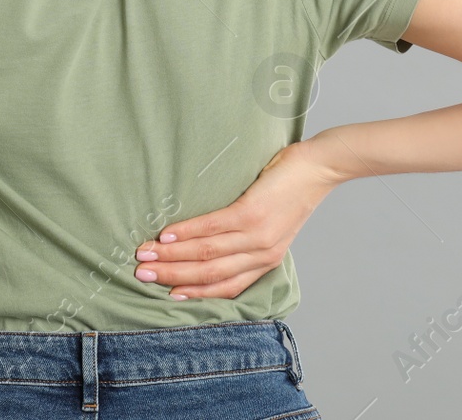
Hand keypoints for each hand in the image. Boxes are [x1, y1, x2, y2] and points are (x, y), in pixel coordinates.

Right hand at [132, 141, 341, 299]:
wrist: (320, 167)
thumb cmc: (291, 190)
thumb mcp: (272, 225)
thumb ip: (246, 239)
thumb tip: (206, 239)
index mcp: (265, 260)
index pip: (226, 287)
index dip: (194, 292)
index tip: (166, 293)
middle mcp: (261, 254)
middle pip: (210, 275)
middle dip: (172, 276)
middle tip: (141, 274)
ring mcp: (258, 236)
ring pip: (207, 254)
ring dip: (172, 256)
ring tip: (146, 254)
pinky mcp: (253, 213)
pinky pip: (213, 227)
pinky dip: (187, 233)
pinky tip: (167, 235)